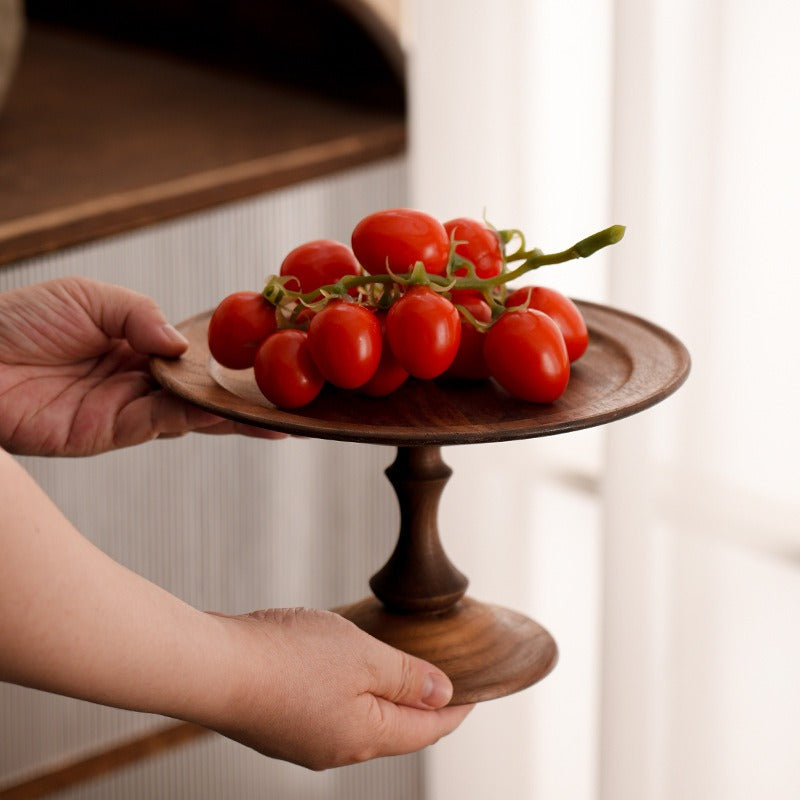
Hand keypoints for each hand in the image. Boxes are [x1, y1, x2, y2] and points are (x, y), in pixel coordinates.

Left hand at [0, 276, 282, 455]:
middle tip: (290, 400)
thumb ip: (140, 315)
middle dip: (243, 398)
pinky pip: (160, 422)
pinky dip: (193, 416)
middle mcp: (137, 381)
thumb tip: (183, 345)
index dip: (228, 360)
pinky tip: (222, 409)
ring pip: (190, 412)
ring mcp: (125, 409)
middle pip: (200, 391)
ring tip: (272, 410)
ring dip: (229, 411)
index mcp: (134, 345)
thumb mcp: (89, 297)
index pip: (192, 356)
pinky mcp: (108, 432)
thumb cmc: (20, 319)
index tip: (267, 358)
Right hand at [202, 608, 473, 769]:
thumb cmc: (287, 659)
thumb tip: (443, 693)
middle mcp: (336, 748)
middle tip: (438, 676)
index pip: (426, 729)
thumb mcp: (364, 657)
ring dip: (382, 696)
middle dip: (420, 704)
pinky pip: (329, 712)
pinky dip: (348, 692)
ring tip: (393, 667)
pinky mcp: (280, 726)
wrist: (214, 668)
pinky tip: (341, 669)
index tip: (475, 694)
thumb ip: (406, 677)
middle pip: (395, 728)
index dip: (455, 709)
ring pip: (360, 719)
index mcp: (365, 735)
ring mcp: (305, 741)